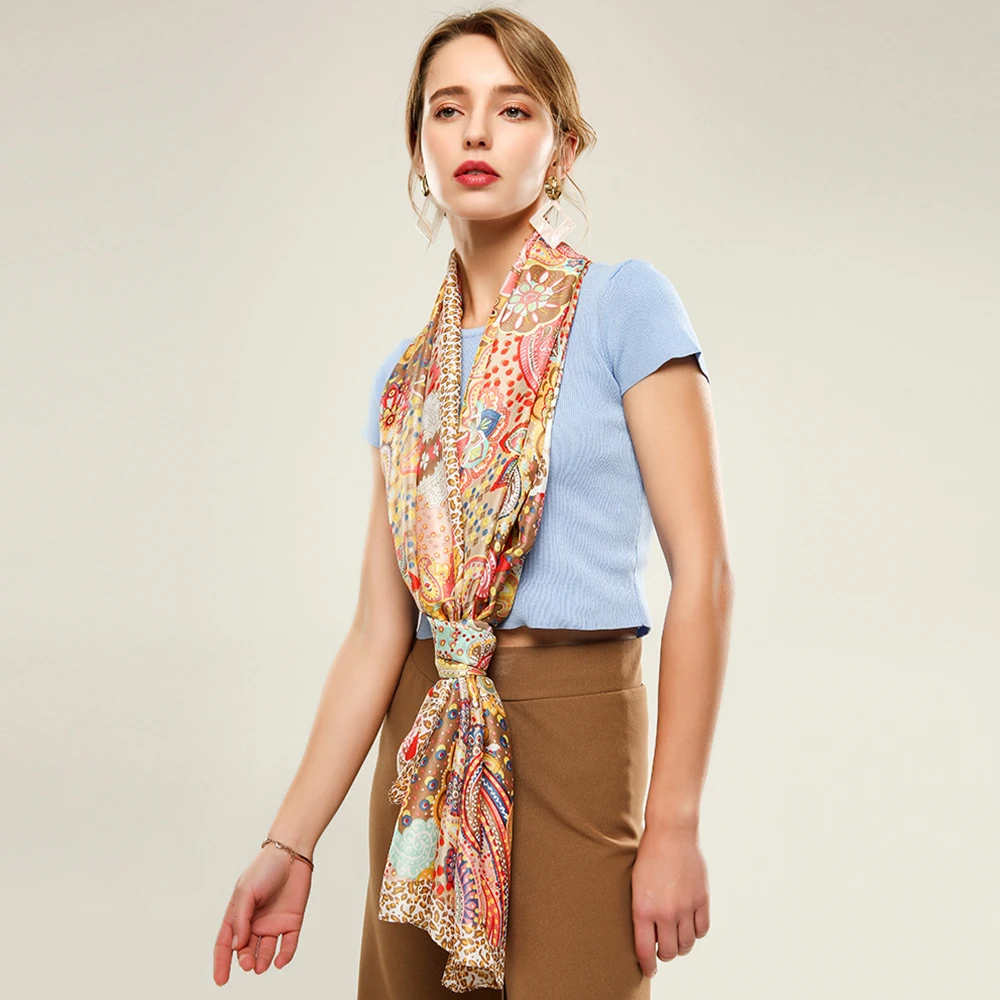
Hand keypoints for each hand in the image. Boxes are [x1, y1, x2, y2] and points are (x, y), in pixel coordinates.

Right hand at [212, 844, 313, 983]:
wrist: (292, 854)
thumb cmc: (265, 868)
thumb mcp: (246, 891)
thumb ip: (241, 919)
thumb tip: (237, 946)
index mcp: (238, 914)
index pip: (226, 943)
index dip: (221, 962)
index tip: (221, 980)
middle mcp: (255, 922)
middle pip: (246, 950)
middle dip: (245, 960)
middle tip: (248, 965)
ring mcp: (274, 923)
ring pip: (265, 951)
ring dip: (262, 961)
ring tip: (260, 966)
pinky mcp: (292, 922)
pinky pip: (288, 944)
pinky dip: (284, 955)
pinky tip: (280, 961)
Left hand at [631, 822, 709, 978]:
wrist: (671, 833)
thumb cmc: (648, 856)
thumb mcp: (635, 885)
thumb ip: (642, 911)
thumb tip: (648, 936)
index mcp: (643, 909)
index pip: (645, 950)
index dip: (647, 965)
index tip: (649, 971)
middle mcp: (665, 912)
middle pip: (668, 952)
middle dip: (664, 954)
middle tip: (662, 948)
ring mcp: (685, 907)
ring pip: (686, 945)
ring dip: (681, 945)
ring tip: (676, 938)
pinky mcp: (702, 900)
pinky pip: (702, 930)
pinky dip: (696, 933)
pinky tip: (690, 926)